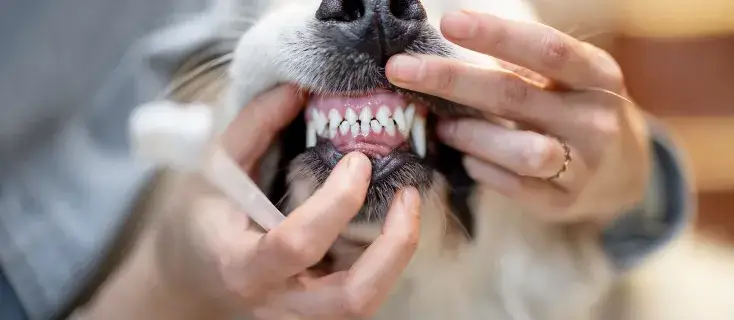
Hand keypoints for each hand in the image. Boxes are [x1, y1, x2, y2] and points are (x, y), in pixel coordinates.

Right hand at [154, 85, 421, 318]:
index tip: (358, 161)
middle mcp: (278, 301)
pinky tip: (390, 222)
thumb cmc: (201, 218)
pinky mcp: (320, 312)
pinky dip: (386, 259)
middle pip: (352, 299)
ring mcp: (302, 314)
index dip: (336, 203)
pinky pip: (365, 294)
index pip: (296, 244)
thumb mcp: (214, 168)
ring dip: (398, 256)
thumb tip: (298, 89)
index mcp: (242, 265)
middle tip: (408, 195)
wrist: (194, 273)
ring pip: (367, 304)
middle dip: (393, 247)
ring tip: (408, 206)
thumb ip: (254, 127)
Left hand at [385, 11, 650, 225]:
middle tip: (400, 70)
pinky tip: (468, 159)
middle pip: (514, 96)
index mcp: (598, 75)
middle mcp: (595, 119)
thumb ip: (519, 65)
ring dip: (469, 135)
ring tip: (441, 127)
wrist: (623, 171)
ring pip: (519, 150)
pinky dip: (481, 169)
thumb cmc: (575, 109)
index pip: (547, 49)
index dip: (496, 35)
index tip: (448, 22)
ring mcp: (583, 165)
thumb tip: (445, 46)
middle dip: (450, 81)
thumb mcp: (564, 80)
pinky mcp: (563, 201)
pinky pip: (513, 187)